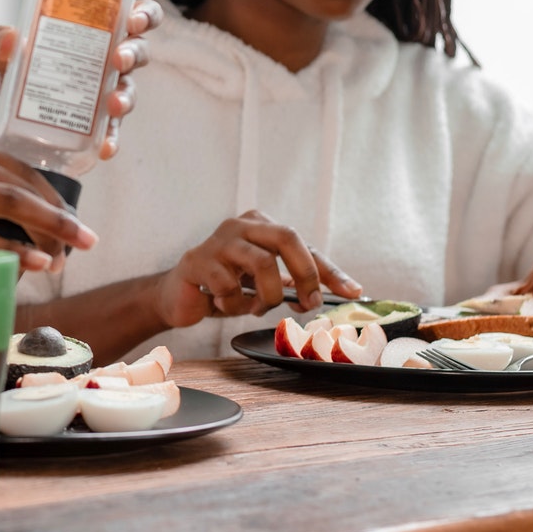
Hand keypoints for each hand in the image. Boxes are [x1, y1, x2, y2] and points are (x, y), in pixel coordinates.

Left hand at [0, 0, 164, 159]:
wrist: (15, 103)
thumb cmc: (27, 62)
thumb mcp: (12, 48)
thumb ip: (2, 39)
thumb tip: (3, 38)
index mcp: (102, 29)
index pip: (138, 15)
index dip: (144, 15)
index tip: (133, 19)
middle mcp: (112, 58)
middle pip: (138, 51)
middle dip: (133, 53)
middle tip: (119, 58)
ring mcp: (109, 91)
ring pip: (130, 90)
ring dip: (126, 97)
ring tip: (113, 104)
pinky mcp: (99, 122)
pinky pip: (112, 130)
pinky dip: (111, 138)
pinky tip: (105, 148)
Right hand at [0, 126, 97, 272]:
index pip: (12, 162)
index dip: (45, 192)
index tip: (64, 213)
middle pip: (22, 182)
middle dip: (59, 213)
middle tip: (84, 238)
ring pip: (11, 204)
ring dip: (49, 230)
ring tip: (71, 253)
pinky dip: (13, 250)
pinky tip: (34, 263)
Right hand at [151, 210, 362, 327]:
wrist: (180, 296)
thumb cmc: (227, 285)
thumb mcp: (266, 282)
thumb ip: (297, 283)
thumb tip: (345, 292)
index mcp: (261, 224)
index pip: (304, 244)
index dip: (330, 270)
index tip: (352, 291)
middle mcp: (241, 225)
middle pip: (287, 237)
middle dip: (305, 273)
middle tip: (308, 303)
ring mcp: (218, 241)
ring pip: (262, 263)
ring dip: (267, 295)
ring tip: (256, 306)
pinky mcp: (198, 260)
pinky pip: (229, 287)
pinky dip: (234, 304)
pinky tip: (224, 304)